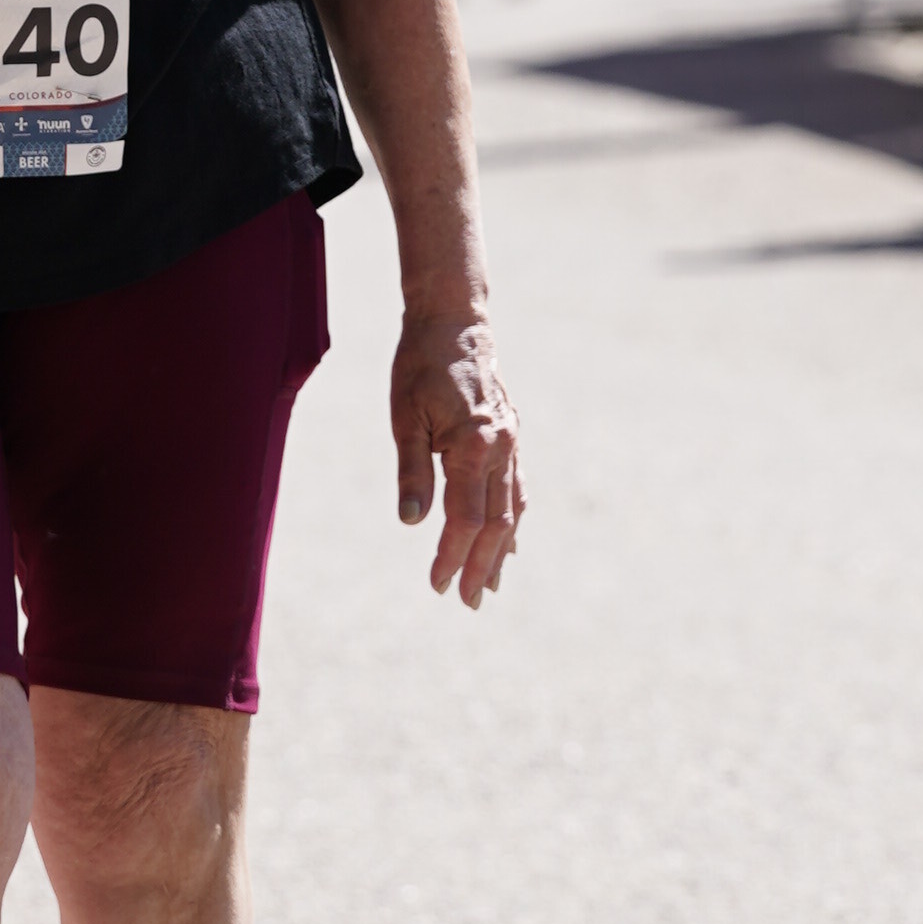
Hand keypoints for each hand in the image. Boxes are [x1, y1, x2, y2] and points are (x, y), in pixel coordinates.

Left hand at [391, 309, 522, 607]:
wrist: (454, 322)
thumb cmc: (421, 365)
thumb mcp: (405, 417)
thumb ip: (412, 471)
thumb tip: (411, 521)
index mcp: (473, 445)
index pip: (466, 518)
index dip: (452, 555)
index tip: (438, 584)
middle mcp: (500, 447)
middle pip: (497, 523)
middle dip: (481, 565)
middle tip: (468, 601)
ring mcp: (511, 442)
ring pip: (513, 509)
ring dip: (502, 550)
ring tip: (491, 584)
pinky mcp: (510, 436)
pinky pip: (517, 487)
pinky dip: (513, 519)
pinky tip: (510, 540)